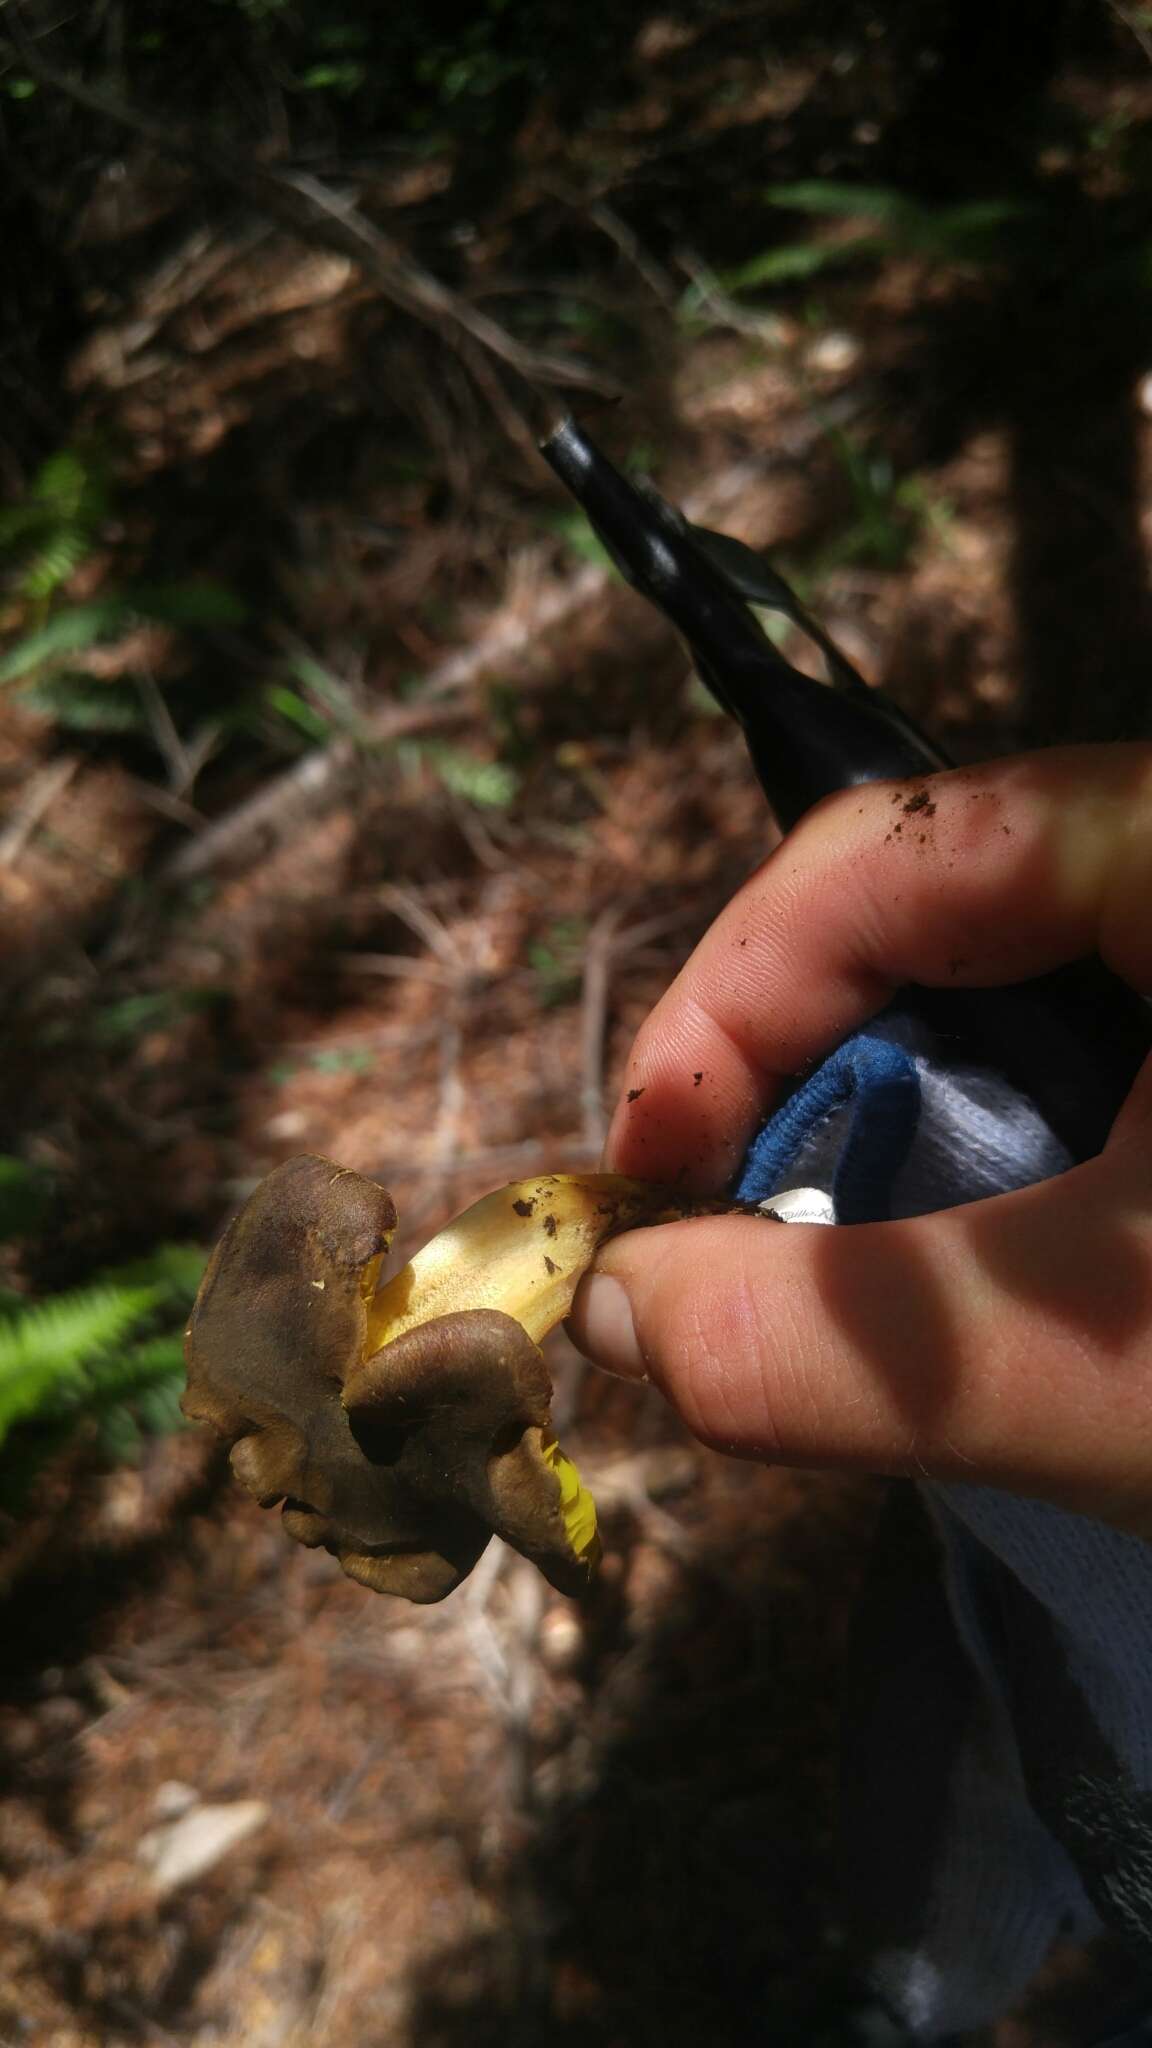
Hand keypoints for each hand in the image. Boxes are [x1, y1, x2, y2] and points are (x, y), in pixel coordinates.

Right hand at [569, 745, 1151, 1535]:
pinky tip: (1013, 1272)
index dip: (733, 998)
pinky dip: (1012, 1156)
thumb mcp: (1082, 1364)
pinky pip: (1092, 1049)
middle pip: (943, 918)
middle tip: (751, 1248)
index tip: (657, 1166)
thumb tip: (600, 1314)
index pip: (894, 843)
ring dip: (911, 1141)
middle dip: (816, 1091)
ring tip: (889, 1288)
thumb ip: (822, 1343)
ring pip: (1011, 997)